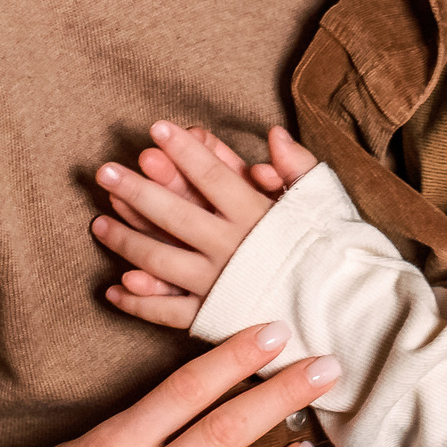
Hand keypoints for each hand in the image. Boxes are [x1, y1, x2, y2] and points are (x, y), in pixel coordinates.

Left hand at [95, 122, 320, 330]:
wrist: (348, 316)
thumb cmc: (336, 254)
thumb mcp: (324, 203)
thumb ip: (297, 167)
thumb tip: (273, 134)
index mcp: (256, 216)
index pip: (211, 174)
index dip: (182, 149)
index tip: (155, 128)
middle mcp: (230, 249)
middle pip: (173, 214)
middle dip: (136, 190)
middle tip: (105, 171)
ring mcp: (218, 285)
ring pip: (160, 260)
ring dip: (126, 240)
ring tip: (98, 222)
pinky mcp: (214, 318)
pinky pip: (168, 313)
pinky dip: (138, 303)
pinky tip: (112, 289)